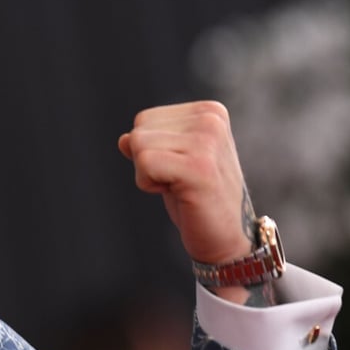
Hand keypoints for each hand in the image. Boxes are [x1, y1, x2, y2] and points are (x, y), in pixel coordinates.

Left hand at [118, 101, 255, 265]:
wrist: (226, 238)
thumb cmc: (196, 199)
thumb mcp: (171, 161)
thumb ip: (149, 142)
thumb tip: (123, 140)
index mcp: (209, 112)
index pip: (146, 119)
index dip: (152, 150)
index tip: (181, 169)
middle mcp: (211, 119)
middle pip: (139, 130)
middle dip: (147, 161)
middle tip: (179, 181)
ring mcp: (207, 141)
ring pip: (138, 144)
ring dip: (148, 174)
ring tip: (179, 186)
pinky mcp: (199, 166)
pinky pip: (144, 162)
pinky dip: (148, 184)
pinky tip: (177, 193)